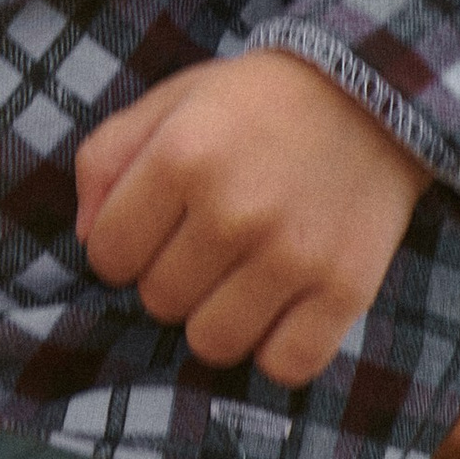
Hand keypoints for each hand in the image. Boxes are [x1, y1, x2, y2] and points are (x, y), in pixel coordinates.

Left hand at [75, 52, 429, 385]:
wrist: (373, 92)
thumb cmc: (254, 103)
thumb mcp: (169, 102)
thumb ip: (105, 158)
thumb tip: (85, 237)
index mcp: (182, 156)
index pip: (107, 255)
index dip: (122, 245)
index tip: (156, 225)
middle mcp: (233, 211)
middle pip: (158, 302)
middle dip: (171, 277)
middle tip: (208, 241)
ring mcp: (292, 255)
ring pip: (212, 343)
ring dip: (218, 317)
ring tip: (241, 276)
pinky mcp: (344, 289)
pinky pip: (283, 366)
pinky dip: (277, 348)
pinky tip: (282, 307)